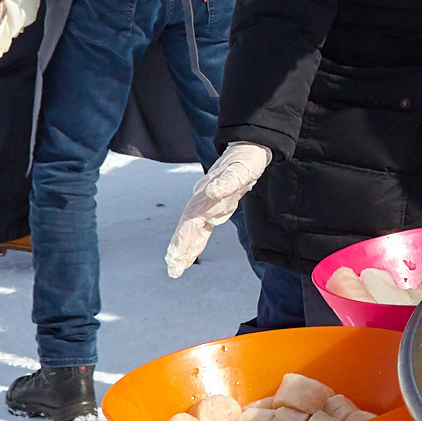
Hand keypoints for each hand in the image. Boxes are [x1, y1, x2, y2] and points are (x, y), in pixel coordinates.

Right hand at [165, 143, 271, 277]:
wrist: (247, 150)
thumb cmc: (244, 160)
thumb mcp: (240, 170)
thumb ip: (227, 181)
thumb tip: (212, 191)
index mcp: (205, 195)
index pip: (190, 221)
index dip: (183, 239)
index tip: (175, 256)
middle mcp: (202, 201)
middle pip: (187, 228)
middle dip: (179, 248)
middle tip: (173, 270)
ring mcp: (206, 205)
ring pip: (192, 230)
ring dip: (184, 249)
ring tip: (176, 268)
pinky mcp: (214, 208)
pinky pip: (202, 229)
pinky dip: (195, 243)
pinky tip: (190, 256)